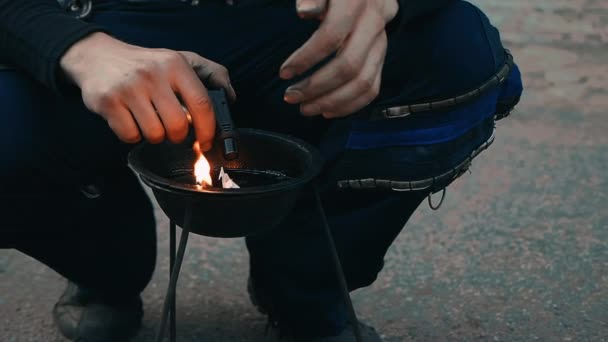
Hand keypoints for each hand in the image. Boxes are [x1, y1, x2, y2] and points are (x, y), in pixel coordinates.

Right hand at [60, 32, 235, 149]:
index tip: (208, 141)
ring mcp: (129, 89)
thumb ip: (212, 74)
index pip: (202, 103)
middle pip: (178, 126)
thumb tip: (231, 97)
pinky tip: (130, 119)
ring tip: (149, 119)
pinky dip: (132, 135)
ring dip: (155, 135)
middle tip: (171, 128)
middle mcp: (153, 75)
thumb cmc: (146, 64)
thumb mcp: (180, 59)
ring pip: (155, 134)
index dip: (208, 129)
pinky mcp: (108, 102)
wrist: (96, 56)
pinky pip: (130, 136)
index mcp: (175, 65)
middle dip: (178, 135)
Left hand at [282, 0, 398, 117]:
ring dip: (331, 101)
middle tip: (291, 96)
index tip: (284, 72)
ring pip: (363, 83)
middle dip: (316, 87)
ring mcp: (382, 43)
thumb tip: (303, 11)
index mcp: (356, 2)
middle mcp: (374, 23)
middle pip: (349, 65)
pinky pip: (372, 89)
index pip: (331, 36)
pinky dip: (350, 105)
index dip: (306, 58)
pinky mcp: (382, 58)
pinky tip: (327, 111)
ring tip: (306, 108)